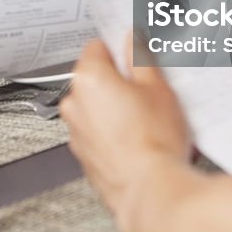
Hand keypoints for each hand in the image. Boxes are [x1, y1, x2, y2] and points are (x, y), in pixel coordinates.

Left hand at [61, 33, 231, 231]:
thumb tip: (132, 42)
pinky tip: (138, 138)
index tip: (133, 56)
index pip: (97, 47)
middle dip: (118, 81)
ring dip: (114, 107)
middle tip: (147, 90)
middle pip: (94, 78)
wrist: (150, 189)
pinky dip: (112, 132)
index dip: (119, 49)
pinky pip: (97, 132)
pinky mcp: (84, 155)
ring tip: (146, 118)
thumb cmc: (153, 140)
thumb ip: (140, 57)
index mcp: (88, 79)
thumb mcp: (157, 86)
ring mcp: (76, 132)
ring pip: (95, 107)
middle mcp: (74, 103)